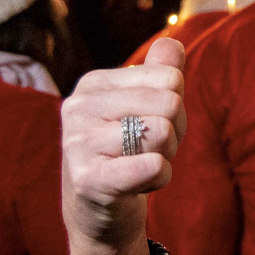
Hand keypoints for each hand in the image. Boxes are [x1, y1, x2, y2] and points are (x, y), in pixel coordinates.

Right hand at [61, 36, 187, 254]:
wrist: (99, 211)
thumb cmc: (129, 152)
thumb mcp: (146, 107)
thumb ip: (161, 72)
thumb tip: (173, 43)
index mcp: (93, 83)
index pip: (170, 79)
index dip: (177, 108)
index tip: (152, 126)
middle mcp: (77, 107)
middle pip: (171, 104)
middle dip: (175, 133)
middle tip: (150, 151)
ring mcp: (77, 143)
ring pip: (162, 134)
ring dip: (166, 156)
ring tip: (140, 165)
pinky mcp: (87, 179)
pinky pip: (152, 166)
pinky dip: (160, 177)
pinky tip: (139, 184)